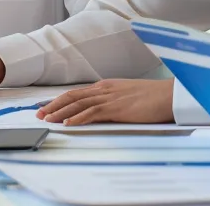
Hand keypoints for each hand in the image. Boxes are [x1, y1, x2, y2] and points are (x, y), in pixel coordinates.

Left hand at [37, 79, 174, 125]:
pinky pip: (92, 113)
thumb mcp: (129, 96)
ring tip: (46, 119)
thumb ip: (114, 101)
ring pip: (78, 104)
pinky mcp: (117, 108)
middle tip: (39, 114)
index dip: (60, 100)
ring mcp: (110, 97)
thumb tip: (102, 111)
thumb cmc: (154, 97)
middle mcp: (105, 89)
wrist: (170, 95)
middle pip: (72, 96)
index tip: (47, 107)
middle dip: (53, 105)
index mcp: (107, 86)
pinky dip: (77, 118)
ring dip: (60, 112)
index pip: (77, 93)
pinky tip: (67, 123)